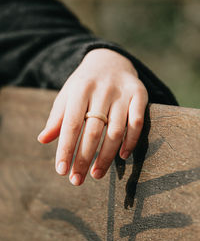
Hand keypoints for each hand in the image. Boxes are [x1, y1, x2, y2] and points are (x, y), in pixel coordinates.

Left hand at [37, 48, 147, 185]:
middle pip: (92, 131)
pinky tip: (123, 156)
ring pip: (115, 130)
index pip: (71, 125)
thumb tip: (43, 139)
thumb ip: (57, 117)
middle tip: (77, 180)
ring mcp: (122, 92)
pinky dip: (131, 140)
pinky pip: (137, 121)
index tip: (61, 171)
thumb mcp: (68, 94)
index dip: (66, 149)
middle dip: (84, 159)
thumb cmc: (85, 83)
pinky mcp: (140, 94)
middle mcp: (101, 90)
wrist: (110, 60)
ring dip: (106, 156)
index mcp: (80, 89)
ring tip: (97, 174)